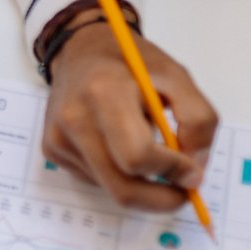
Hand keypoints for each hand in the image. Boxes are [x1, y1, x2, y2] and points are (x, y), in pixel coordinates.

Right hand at [42, 24, 216, 209]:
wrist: (80, 49)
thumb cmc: (131, 62)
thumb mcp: (177, 76)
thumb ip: (198, 119)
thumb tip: (194, 169)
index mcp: (105, 93)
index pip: (138, 156)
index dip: (172, 171)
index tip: (193, 172)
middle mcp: (74, 119)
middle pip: (122, 188)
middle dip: (160, 199)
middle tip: (183, 193)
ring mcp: (59, 138)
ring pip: (110, 189)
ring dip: (142, 186)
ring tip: (155, 159)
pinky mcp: (52, 149)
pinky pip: (96, 180)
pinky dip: (120, 176)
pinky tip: (122, 148)